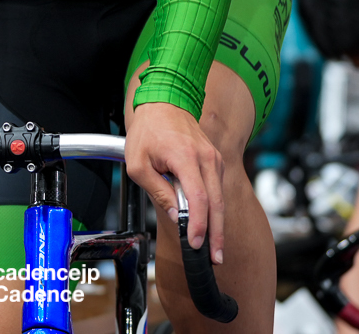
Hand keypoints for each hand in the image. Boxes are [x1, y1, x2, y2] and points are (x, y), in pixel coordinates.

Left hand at [125, 100, 225, 261]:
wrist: (164, 101)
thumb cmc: (148, 130)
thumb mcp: (139, 164)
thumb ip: (158, 191)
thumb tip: (175, 216)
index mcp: (186, 157)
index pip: (199, 198)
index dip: (199, 225)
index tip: (196, 244)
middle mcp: (206, 158)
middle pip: (217, 203)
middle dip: (217, 234)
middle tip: (216, 258)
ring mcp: (213, 159)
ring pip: (220, 198)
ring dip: (218, 224)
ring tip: (214, 249)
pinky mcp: (214, 161)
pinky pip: (216, 189)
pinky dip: (215, 209)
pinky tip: (210, 226)